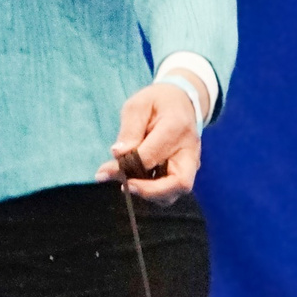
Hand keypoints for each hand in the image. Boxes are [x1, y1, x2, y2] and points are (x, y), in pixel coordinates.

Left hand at [98, 81, 202, 205]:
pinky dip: (151, 192)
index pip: (153, 156)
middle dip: (149, 191)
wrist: (182, 103)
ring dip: (149, 193)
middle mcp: (189, 151)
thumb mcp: (138, 105)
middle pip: (178, 183)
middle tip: (123, 186)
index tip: (106, 170)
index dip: (128, 166)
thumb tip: (118, 154)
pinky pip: (170, 191)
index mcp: (177, 128)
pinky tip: (135, 181)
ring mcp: (190, 165)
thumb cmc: (158, 102)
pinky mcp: (185, 173)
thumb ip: (129, 130)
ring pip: (174, 192)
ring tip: (126, 182)